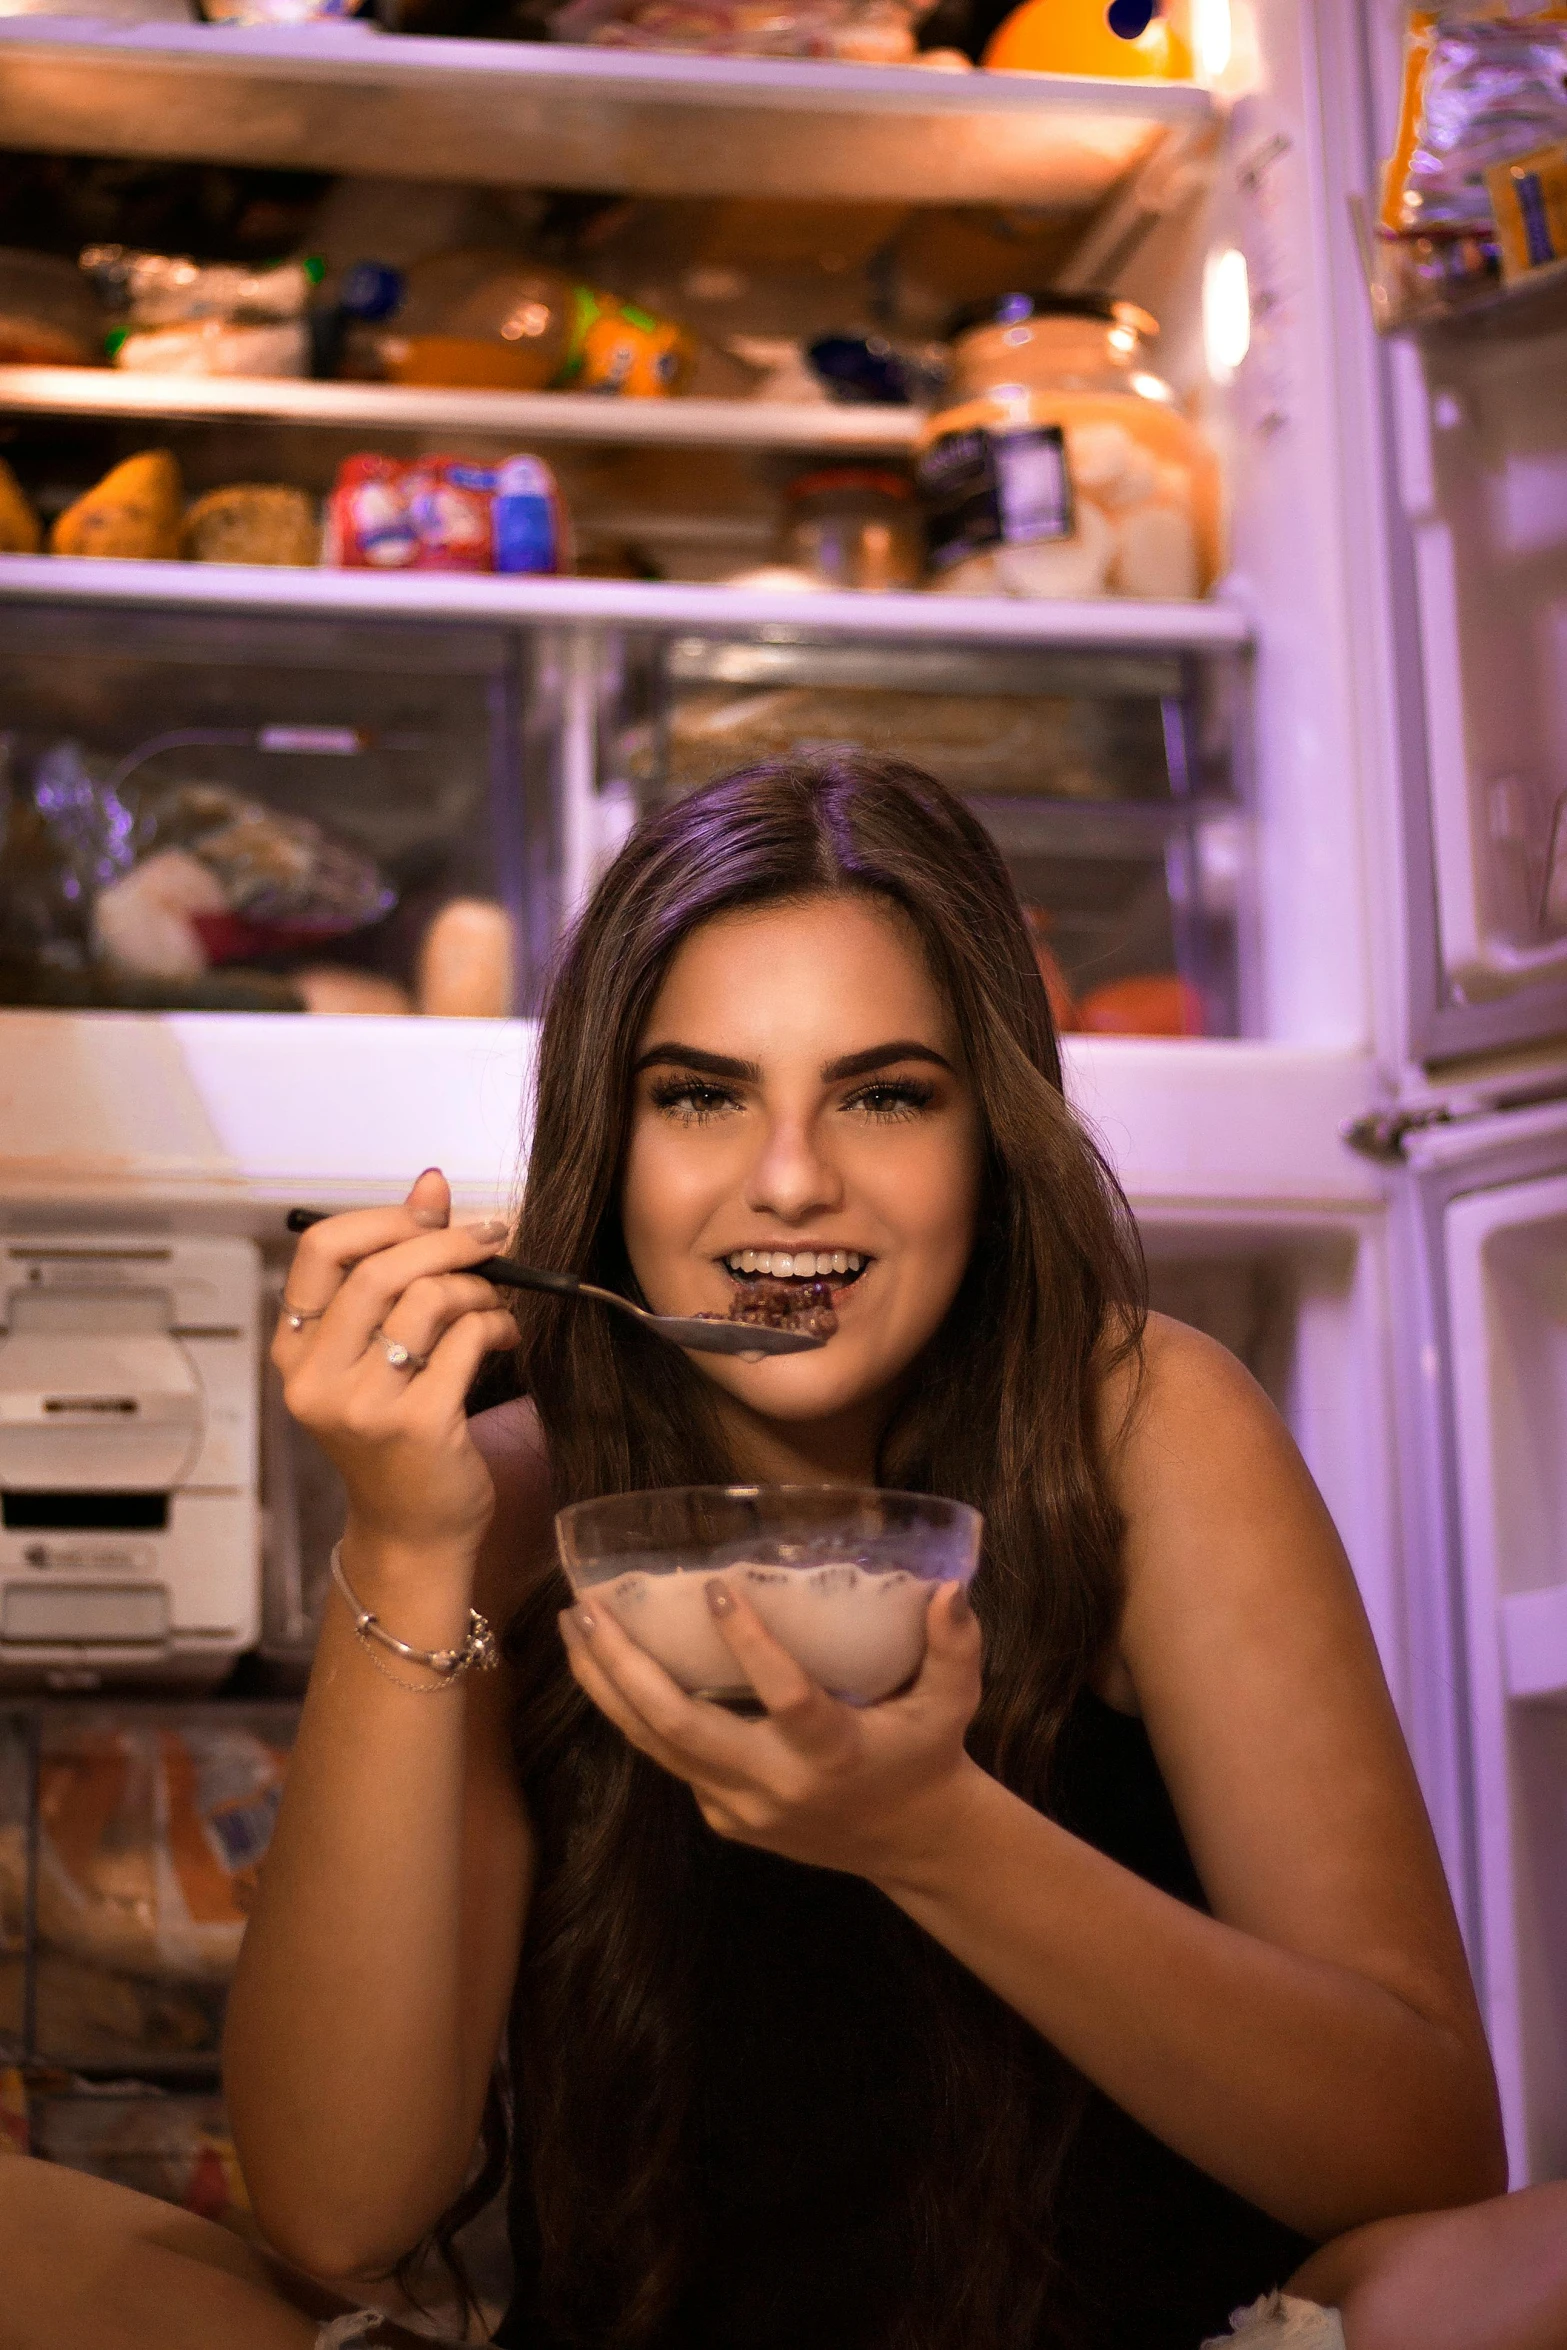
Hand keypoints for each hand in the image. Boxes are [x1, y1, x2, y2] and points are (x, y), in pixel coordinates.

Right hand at [273, 1167, 519, 1564]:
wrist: (413, 1531)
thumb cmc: (397, 1431)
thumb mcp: (377, 1351)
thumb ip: (397, 1269)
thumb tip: (432, 1181)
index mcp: (294, 1352)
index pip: (320, 1249)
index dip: (384, 1217)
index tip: (434, 1210)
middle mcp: (315, 1379)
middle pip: (380, 1269)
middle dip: (448, 1242)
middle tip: (492, 1240)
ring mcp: (362, 1406)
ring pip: (428, 1300)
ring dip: (478, 1290)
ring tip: (495, 1306)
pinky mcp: (417, 1426)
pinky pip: (466, 1342)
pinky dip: (497, 1327)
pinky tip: (506, 1338)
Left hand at [559, 1576, 984, 1882]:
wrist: (910, 1844)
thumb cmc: (926, 1754)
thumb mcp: (954, 1701)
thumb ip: (954, 1646)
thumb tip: (949, 1589)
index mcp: (834, 1751)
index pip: (785, 1698)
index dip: (748, 1645)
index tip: (712, 1588)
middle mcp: (776, 1784)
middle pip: (681, 1729)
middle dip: (626, 1667)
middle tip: (589, 1608)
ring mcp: (741, 1807)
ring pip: (655, 1746)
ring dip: (607, 1686)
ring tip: (575, 1626)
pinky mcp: (723, 1818)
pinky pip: (668, 1760)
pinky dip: (632, 1714)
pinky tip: (605, 1667)